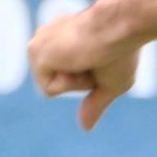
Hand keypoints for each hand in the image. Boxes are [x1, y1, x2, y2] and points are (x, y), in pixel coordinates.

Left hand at [28, 3, 146, 130]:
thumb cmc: (122, 51)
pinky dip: (69, 83)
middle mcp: (45, 39)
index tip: (101, 55)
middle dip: (80, 82)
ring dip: (76, 82)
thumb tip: (85, 128)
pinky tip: (78, 60)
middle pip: (58, 84)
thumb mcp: (109, 84)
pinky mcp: (35, 52)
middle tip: (95, 60)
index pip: (65, 78)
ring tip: (88, 59)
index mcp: (59, 40)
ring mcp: (38, 45)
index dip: (87, 80)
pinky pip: (49, 89)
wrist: (120, 28)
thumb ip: (93, 103)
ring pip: (52, 87)